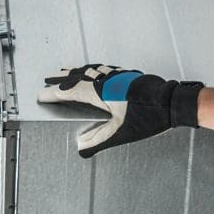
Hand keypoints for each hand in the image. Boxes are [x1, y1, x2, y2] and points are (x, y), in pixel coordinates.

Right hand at [36, 63, 203, 157]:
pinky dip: (91, 69)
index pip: (71, 92)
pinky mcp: (127, 75)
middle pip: (77, 77)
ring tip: (65, 72)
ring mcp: (117, 75)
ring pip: (90, 70)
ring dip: (74, 72)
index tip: (41, 95)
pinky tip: (93, 71)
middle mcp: (107, 80)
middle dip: (60, 79)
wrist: (172, 102)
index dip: (54, 93)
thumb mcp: (121, 132)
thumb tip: (80, 145)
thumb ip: (98, 138)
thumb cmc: (149, 116)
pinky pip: (102, 68)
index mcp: (102, 93)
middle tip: (47, 80)